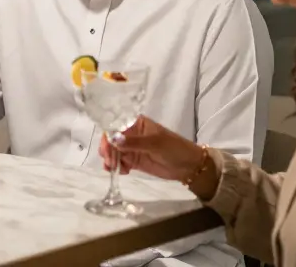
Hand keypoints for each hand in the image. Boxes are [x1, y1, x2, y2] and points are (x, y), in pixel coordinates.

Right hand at [98, 116, 212, 194]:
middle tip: (109, 162)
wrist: (189, 166)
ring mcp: (132, 148)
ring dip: (110, 160)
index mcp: (136, 123)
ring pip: (114, 152)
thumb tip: (114, 140)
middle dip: (107, 150)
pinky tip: (123, 172)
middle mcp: (131, 134)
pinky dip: (117, 167)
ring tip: (114, 169)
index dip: (108, 136)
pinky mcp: (134, 161)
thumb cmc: (174, 148)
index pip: (115, 126)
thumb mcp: (155, 143)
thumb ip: (134, 142)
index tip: (106, 148)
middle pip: (111, 140)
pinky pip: (120, 162)